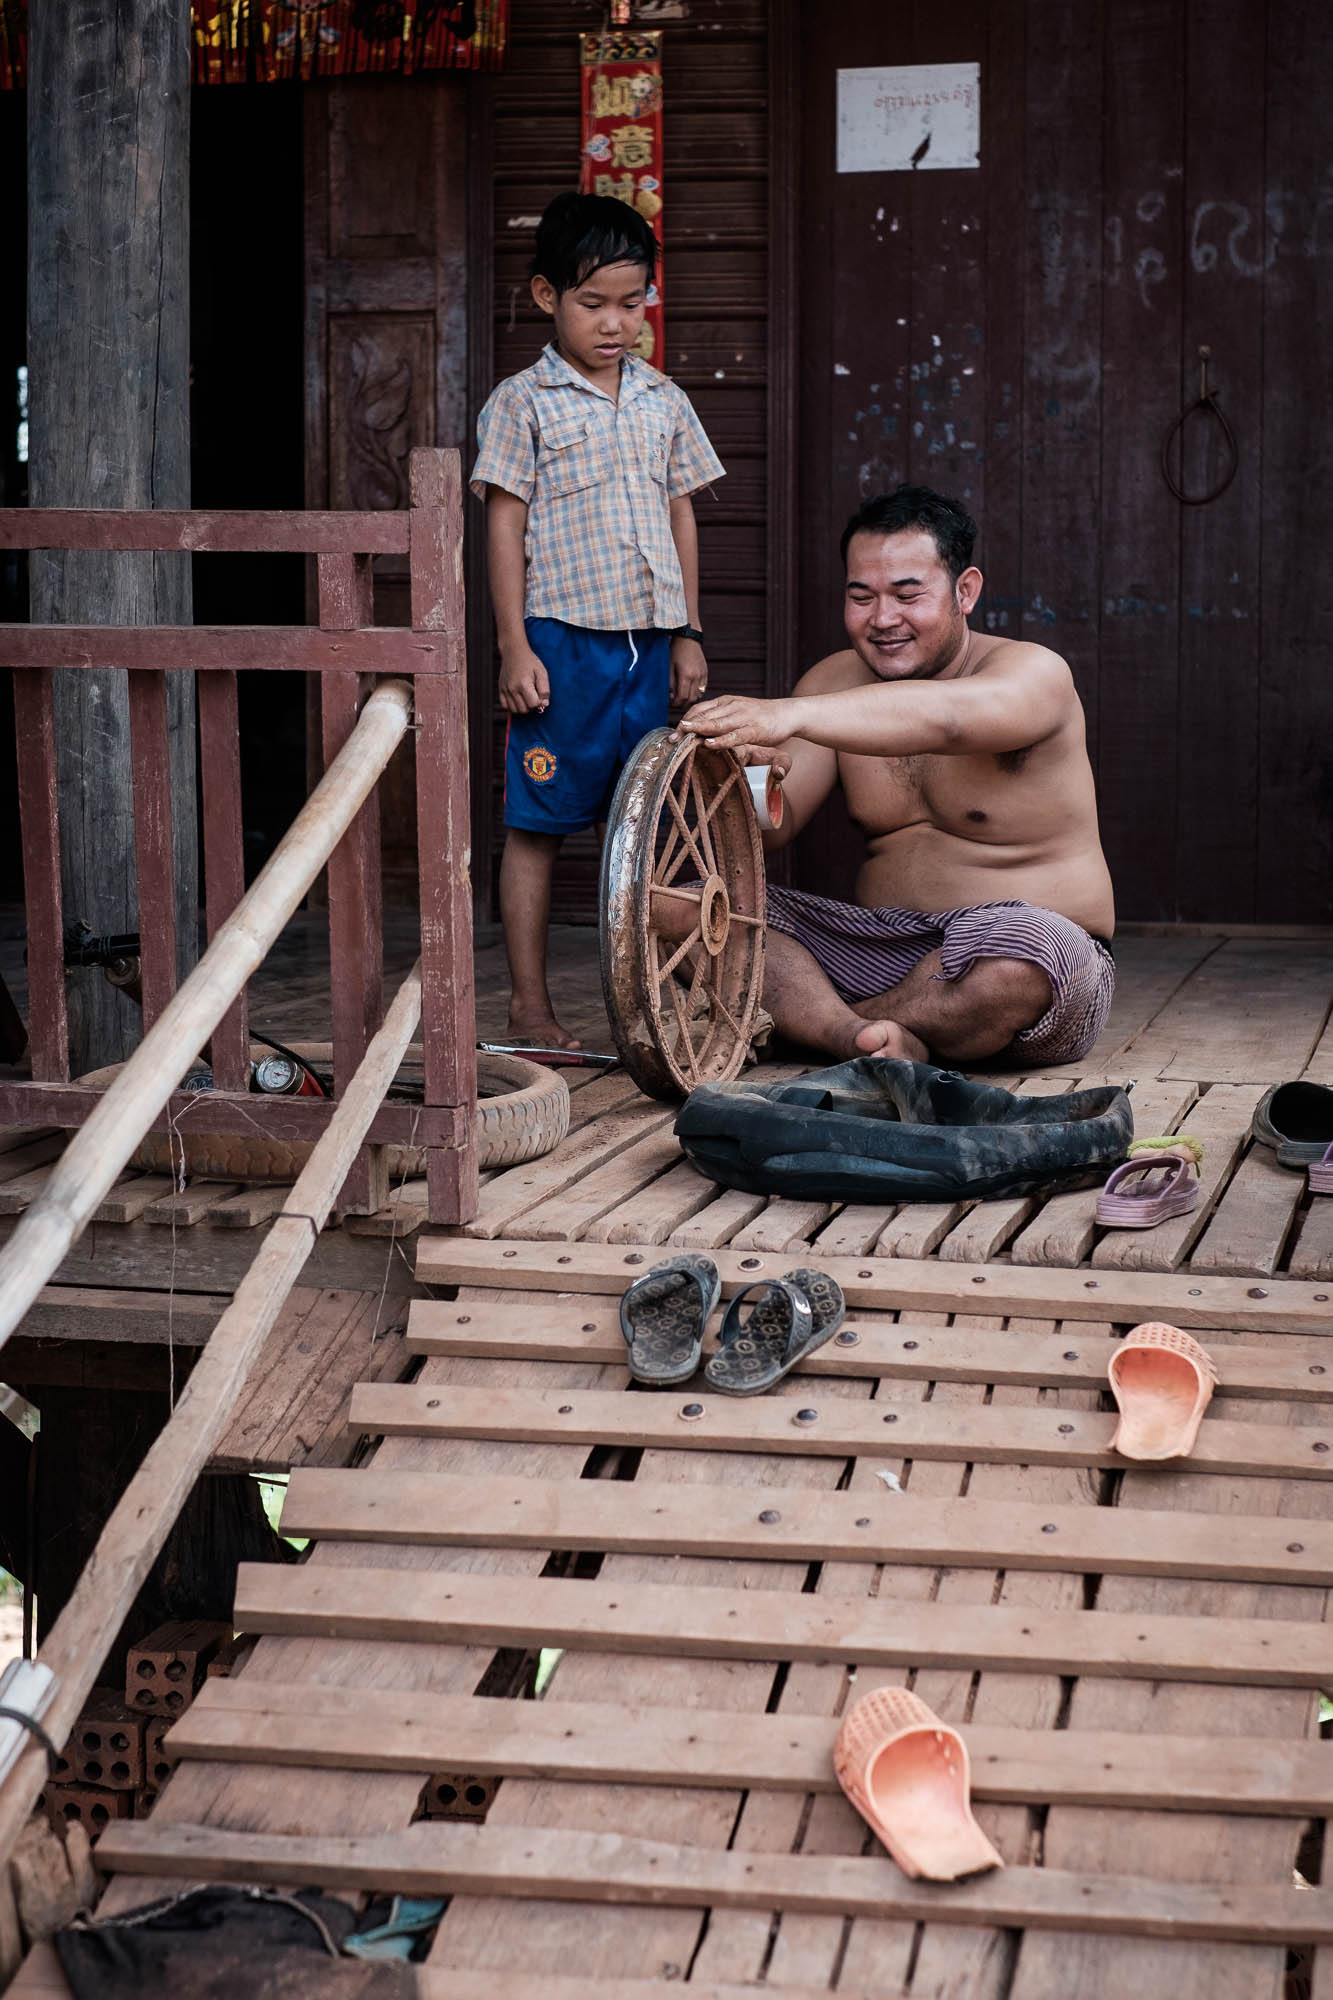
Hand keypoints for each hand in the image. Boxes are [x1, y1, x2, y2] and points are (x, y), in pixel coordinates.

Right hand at [498, 646, 549, 714]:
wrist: (514, 652)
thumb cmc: (530, 662)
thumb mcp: (542, 672)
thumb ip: (545, 690)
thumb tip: (544, 704)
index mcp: (524, 684)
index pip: (533, 704)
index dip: (539, 702)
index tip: (540, 694)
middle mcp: (512, 688)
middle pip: (524, 710)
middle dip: (531, 706)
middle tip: (534, 695)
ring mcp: (505, 690)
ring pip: (515, 710)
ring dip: (523, 707)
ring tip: (526, 697)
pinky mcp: (500, 690)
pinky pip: (505, 706)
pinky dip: (513, 706)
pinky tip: (518, 698)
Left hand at [669, 635, 707, 705]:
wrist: (688, 638)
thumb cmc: (675, 651)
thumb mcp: (668, 667)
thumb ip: (669, 683)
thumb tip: (669, 696)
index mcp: (686, 675)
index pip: (682, 698)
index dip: (676, 704)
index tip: (671, 703)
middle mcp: (697, 677)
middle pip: (692, 700)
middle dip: (683, 704)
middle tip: (676, 703)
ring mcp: (703, 675)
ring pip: (698, 696)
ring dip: (690, 700)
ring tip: (682, 697)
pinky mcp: (706, 673)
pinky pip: (703, 688)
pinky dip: (696, 693)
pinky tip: (689, 690)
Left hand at [677, 693, 796, 749]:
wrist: (788, 713)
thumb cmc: (762, 716)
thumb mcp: (737, 713)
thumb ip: (720, 718)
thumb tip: (700, 730)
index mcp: (726, 702)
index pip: (699, 709)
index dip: (685, 720)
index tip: (673, 733)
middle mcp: (732, 707)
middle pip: (704, 716)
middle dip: (686, 728)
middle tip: (671, 739)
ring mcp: (743, 717)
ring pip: (717, 723)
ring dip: (699, 730)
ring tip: (685, 735)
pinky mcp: (755, 730)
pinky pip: (735, 735)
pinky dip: (721, 740)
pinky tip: (710, 744)